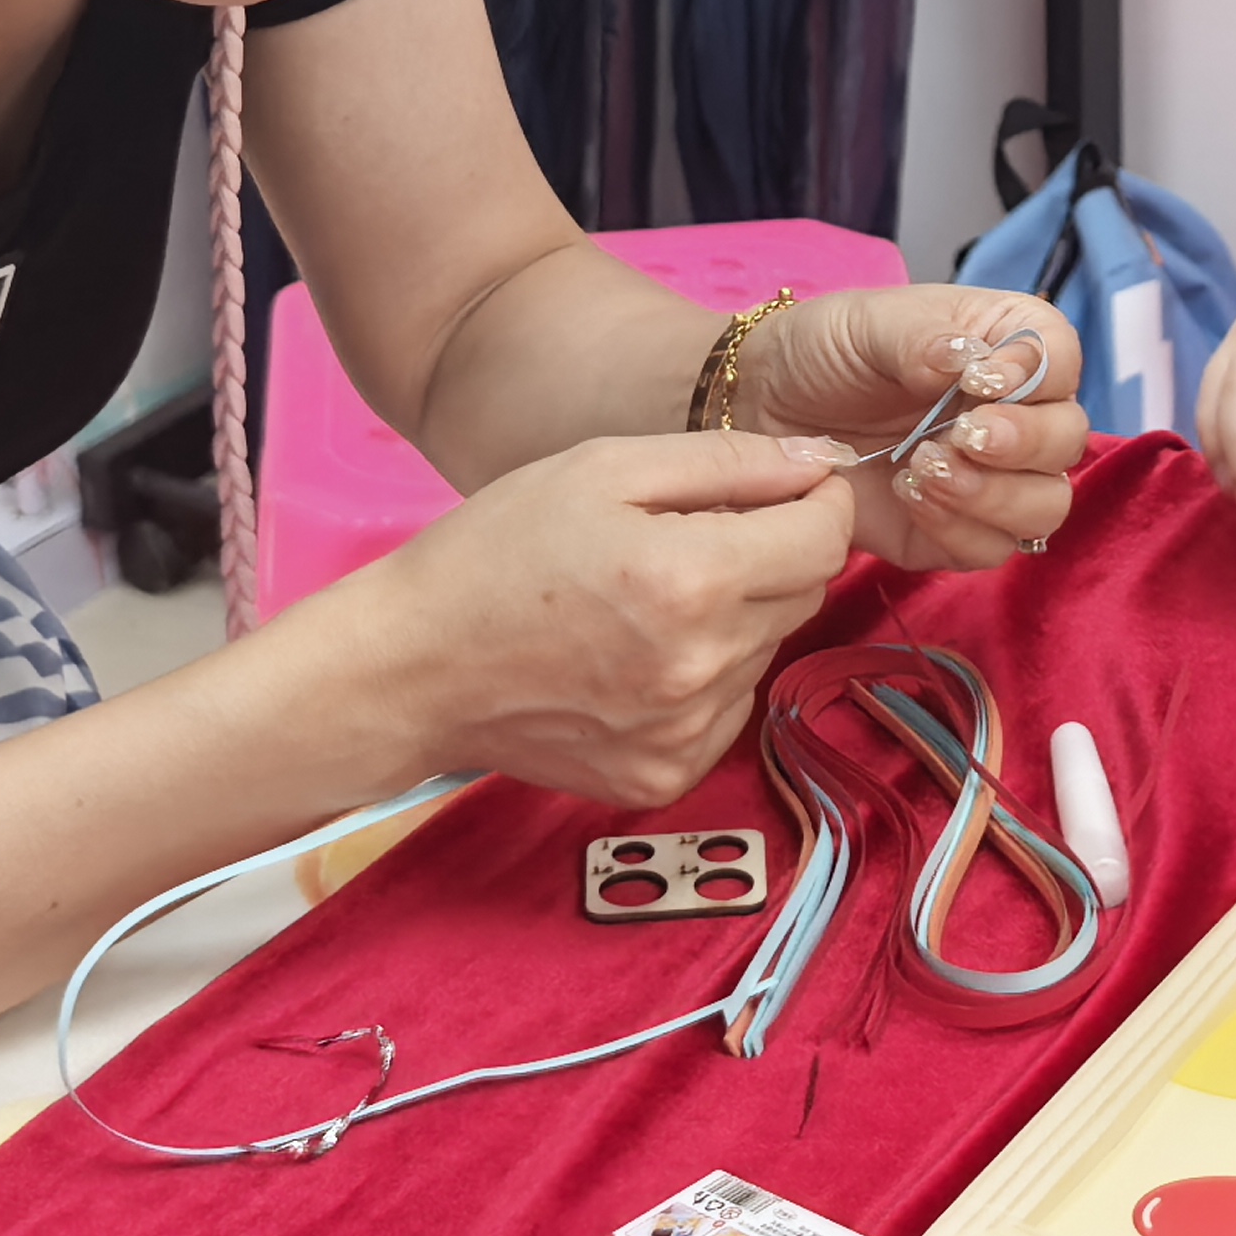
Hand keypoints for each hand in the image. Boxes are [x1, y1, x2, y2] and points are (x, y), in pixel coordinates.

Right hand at [325, 432, 859, 808]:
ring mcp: (685, 733)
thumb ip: (726, 460)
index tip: (787, 489)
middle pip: (804, 595)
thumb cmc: (495, 553)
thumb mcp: (603, 469)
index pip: (825, 540)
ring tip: (647, 599)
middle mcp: (702, 667)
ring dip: (735, 617)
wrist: (410, 669)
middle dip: (772, 555)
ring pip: (767, 651)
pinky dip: (704, 678)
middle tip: (695, 537)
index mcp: (692, 580)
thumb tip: (819, 458)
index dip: (816, 503)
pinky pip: (729, 710)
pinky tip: (635, 655)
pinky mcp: (666, 777)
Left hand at [733, 286, 1086, 571]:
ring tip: (924, 469)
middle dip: (1024, 444)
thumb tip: (972, 363)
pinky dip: (959, 529)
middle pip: (1067, 440)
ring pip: (1045, 506)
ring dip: (995, 495)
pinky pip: (991, 549)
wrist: (763, 407)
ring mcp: (991, 478)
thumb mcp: (869, 322)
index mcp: (1006, 346)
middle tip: (961, 436)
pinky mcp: (955, 532)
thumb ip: (923, 337)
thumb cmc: (826, 349)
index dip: (1037, 376)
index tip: (980, 383)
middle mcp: (1014, 415)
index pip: (1062, 359)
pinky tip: (909, 496)